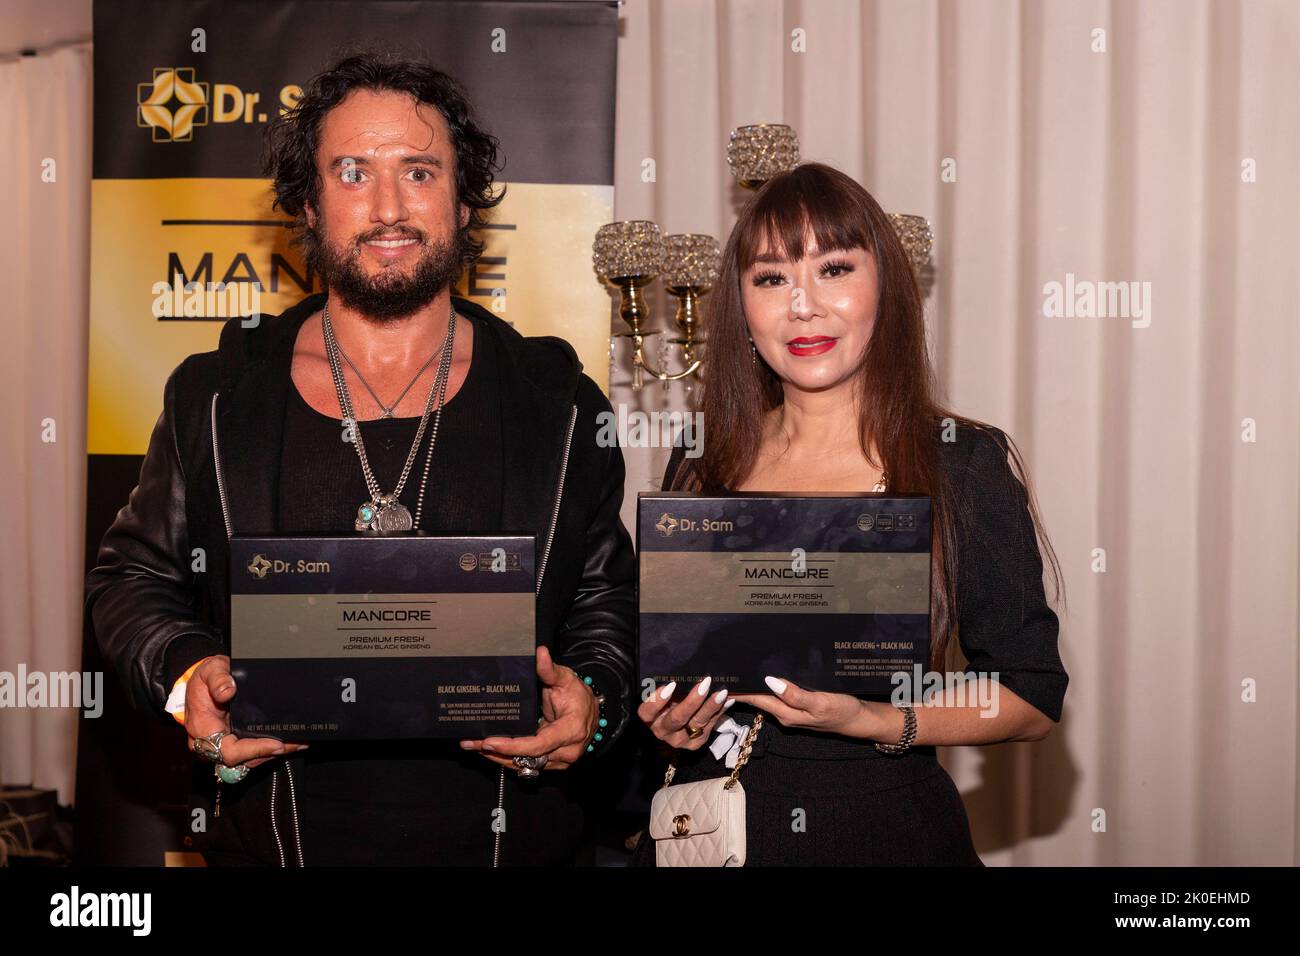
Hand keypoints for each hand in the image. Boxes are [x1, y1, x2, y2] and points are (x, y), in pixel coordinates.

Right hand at [185, 655, 308, 769]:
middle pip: (243, 759)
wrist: (201, 683)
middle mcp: (211, 743)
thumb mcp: (209, 670)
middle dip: (271, 753)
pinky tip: (289, 741)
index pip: (229, 751)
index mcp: (202, 729)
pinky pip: (251, 752)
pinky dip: (269, 748)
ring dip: (274, 753)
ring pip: (249, 759)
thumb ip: (217, 679)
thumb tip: (227, 691)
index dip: (254, 751)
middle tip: (297, 743)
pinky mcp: (233, 743)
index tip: (276, 744)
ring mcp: (222, 746)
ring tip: (299, 742)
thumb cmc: (204, 679)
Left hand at [459, 646, 597, 770]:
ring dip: (499, 758)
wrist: (590, 710)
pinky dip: (509, 757)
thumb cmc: (578, 695)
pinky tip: (491, 750)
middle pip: (527, 759)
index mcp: (571, 730)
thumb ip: (549, 669)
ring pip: (525, 765)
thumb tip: (540, 653)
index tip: (489, 742)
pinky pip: (528, 764)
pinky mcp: (552, 763)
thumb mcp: (565, 678)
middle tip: (472, 743)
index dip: (512, 746)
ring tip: (474, 747)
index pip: (538, 745)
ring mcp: (560, 760)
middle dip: (497, 753)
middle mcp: (567, 751)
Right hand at [638, 676, 731, 749]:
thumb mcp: (665, 694)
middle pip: (677, 718)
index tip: (671, 684)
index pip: (648, 711)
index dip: (658, 699)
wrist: (679, 722)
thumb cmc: (670, 700)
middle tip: (705, 683)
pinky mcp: (694, 743)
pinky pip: (709, 726)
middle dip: (693, 701)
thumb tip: (684, 669)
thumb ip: (669, 687)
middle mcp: (663, 731)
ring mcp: (679, 739)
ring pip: (696, 723)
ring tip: (722, 692)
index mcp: (650, 717)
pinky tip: (728, 701)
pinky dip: (719, 712)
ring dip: (711, 706)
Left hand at [732, 676, 868, 736]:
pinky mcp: (799, 705)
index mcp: (786, 713)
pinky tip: (766, 674)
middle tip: (728, 666)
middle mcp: (785, 713)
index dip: (740, 689)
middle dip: (744, 684)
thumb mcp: (820, 703)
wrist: (859, 719)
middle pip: (758, 698)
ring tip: (742, 667)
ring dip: (755, 684)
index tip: (726, 676)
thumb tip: (769, 681)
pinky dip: (769, 684)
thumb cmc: (842, 711)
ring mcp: (792, 710)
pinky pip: (778, 694)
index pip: (756, 699)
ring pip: (767, 695)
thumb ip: (795, 695)